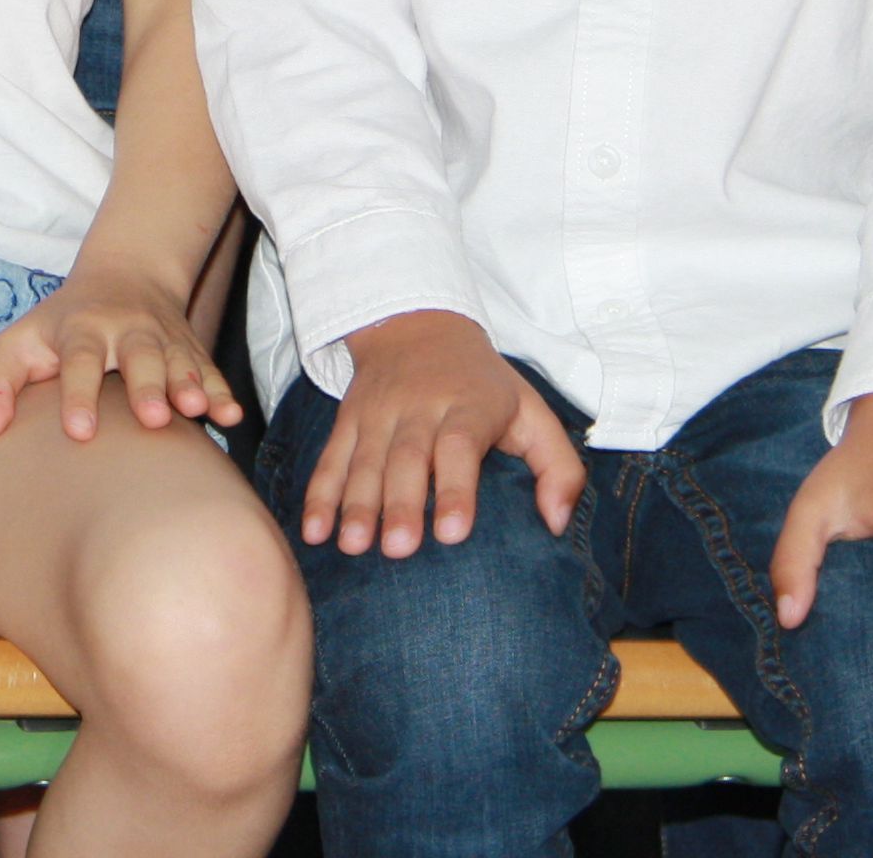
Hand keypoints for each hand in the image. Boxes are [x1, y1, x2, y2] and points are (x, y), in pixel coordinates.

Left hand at [0, 254, 243, 442]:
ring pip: (180, 362)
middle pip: (140, 356)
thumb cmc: (60, 326)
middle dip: (147, 387)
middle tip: (153, 420)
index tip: (79, 431)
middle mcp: (127, 332)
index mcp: (81, 330)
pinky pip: (210, 371)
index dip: (80, 393)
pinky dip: (222, 392)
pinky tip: (230, 417)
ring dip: (190, 385)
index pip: (80, 360)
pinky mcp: (190, 352)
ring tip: (197, 411)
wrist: (127, 275)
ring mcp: (163, 340)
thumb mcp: (19, 342)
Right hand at [301, 309, 583, 558]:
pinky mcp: (349, 418)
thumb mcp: (532, 412)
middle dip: (401, 504)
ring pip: (365, 461)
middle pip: (408, 458)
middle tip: (399, 550)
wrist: (417, 323)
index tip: (453, 533)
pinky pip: (331, 457)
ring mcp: (379, 412)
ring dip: (356, 504)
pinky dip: (319, 494)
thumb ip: (558, 467)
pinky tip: (313, 532)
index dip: (456, 488)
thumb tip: (558, 525)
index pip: (461, 446)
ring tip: (353, 546)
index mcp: (470, 406)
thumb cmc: (484, 386)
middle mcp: (421, 407)